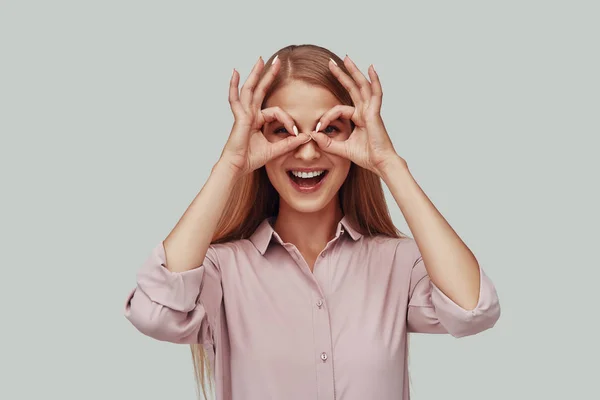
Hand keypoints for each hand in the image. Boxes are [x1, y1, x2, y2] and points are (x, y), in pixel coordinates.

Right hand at [220, 56, 311, 178]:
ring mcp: (243, 114)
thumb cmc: (251, 159)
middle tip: (277, 61)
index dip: (288, 121)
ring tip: (261, 59)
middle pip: (260, 90)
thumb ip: (290, 143)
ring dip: (256, 74)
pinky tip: (235, 72)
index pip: (277, 112)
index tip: (296, 133)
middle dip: (269, 75)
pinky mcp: (239, 117)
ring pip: (250, 89)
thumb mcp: (276, 149)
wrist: (238, 166)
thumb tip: (306, 137)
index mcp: (257, 120)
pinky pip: (235, 99)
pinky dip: (233, 85)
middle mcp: (250, 114)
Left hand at [309, 56, 404, 176]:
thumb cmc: (366, 157)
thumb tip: (313, 135)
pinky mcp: (375, 113)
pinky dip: (374, 80)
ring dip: (354, 72)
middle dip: (342, 75)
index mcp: (359, 118)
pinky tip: (371, 68)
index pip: (339, 110)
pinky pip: (375, 93)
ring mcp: (371, 110)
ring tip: (346, 58)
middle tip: (331, 63)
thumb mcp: (342, 149)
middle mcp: (365, 111)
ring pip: (362, 86)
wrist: (380, 163)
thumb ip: (328, 143)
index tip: (317, 128)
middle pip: (352, 88)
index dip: (326, 117)